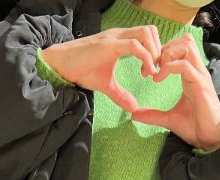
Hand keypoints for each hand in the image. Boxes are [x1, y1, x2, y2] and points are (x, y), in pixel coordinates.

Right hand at [40, 25, 161, 112]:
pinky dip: (146, 58)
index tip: (152, 73)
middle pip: (150, 31)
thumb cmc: (81, 70)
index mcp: (121, 41)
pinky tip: (146, 73)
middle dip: (158, 50)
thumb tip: (134, 108)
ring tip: (150, 72)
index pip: (147, 36)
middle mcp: (120, 35)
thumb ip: (121, 95)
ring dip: (154, 52)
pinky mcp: (109, 45)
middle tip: (154, 71)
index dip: (155, 53)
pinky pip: (135, 46)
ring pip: (146, 34)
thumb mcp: (105, 85)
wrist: (61, 65)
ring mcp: (115, 38)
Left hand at [130, 33, 219, 149]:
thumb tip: (133, 115)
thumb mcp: (168, 119)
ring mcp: (200, 76)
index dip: (161, 53)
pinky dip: (168, 68)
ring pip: (186, 46)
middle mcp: (197, 71)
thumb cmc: (195, 127)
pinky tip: (157, 80)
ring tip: (155, 71)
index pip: (179, 48)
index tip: (146, 70)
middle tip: (150, 66)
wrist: (210, 140)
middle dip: (164, 48)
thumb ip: (152, 115)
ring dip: (167, 54)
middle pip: (184, 40)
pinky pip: (184, 65)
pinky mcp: (201, 84)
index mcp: (190, 74)